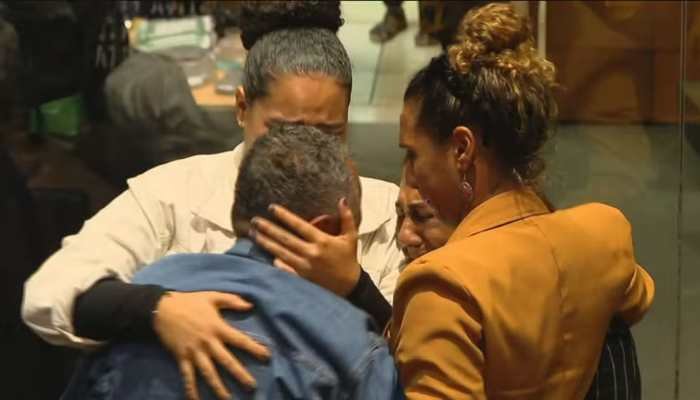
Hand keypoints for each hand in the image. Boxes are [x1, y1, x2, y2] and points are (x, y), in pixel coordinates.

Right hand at [153, 291, 270, 399]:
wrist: (162, 308)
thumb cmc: (189, 301)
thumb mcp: (212, 296)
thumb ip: (232, 300)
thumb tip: (250, 306)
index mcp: (218, 327)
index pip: (240, 340)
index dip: (254, 348)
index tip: (266, 356)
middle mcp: (208, 342)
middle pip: (226, 361)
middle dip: (240, 374)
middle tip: (252, 386)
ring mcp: (194, 352)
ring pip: (208, 373)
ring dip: (218, 387)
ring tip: (228, 399)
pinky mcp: (182, 357)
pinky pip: (187, 376)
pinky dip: (191, 389)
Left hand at [250, 198, 361, 295]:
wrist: (350, 287)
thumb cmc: (348, 260)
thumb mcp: (351, 237)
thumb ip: (347, 218)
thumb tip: (341, 199)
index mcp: (322, 241)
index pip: (299, 225)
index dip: (284, 216)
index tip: (271, 208)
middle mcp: (311, 253)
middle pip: (285, 238)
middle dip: (268, 228)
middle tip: (254, 220)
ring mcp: (305, 267)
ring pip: (281, 252)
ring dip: (266, 243)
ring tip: (253, 234)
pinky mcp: (302, 278)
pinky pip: (285, 269)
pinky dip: (275, 262)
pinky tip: (266, 255)